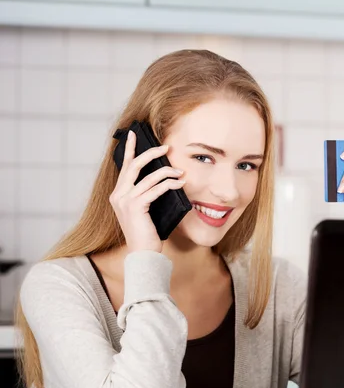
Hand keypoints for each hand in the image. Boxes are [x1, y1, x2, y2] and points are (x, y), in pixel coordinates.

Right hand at [109, 130, 185, 253]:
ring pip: (148, 176)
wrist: (143, 254)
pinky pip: (155, 189)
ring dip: (167, 171)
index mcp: (117, 194)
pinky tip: (179, 184)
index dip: (130, 148)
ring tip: (180, 172)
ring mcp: (125, 201)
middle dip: (151, 153)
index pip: (124, 166)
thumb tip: (161, 177)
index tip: (134, 134)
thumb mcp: (143, 210)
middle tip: (166, 147)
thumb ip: (146, 194)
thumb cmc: (147, 233)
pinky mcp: (135, 207)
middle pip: (134, 165)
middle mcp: (118, 195)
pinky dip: (169, 184)